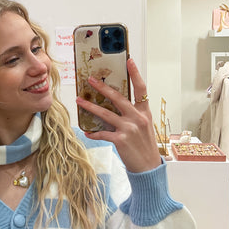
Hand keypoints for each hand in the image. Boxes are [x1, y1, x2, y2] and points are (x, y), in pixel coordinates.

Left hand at [76, 58, 160, 172]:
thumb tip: (116, 108)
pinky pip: (102, 133)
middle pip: (118, 97)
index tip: (129, 61)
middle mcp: (137, 118)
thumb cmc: (145, 147)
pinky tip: (86, 131)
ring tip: (79, 100)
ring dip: (90, 106)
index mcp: (144, 113)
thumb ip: (133, 116)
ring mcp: (129, 129)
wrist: (148, 167)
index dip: (135, 74)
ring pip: (105, 113)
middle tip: (90, 79)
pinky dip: (93, 133)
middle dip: (102, 87)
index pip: (141, 89)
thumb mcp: (144, 128)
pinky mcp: (120, 140)